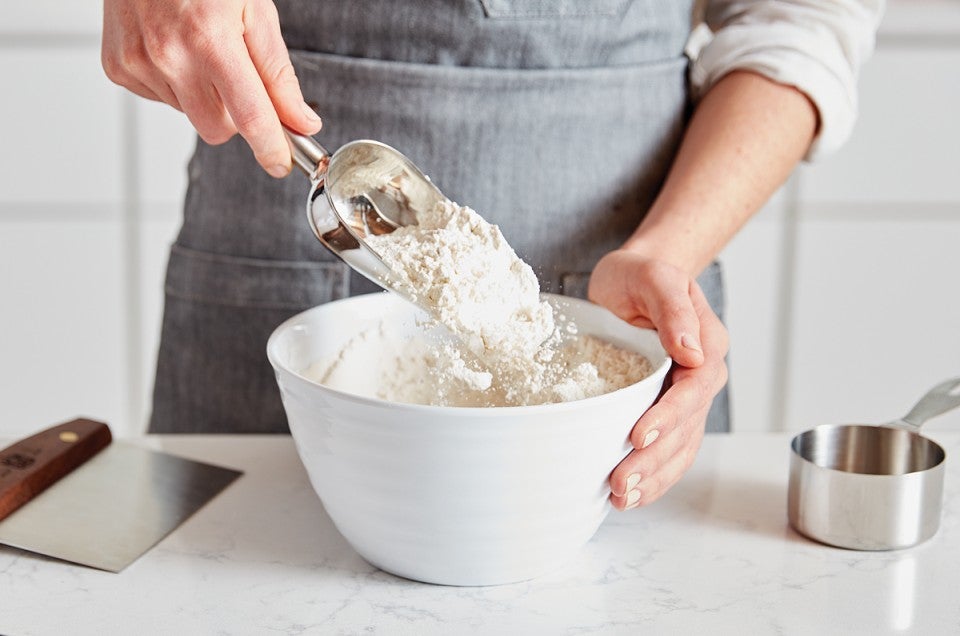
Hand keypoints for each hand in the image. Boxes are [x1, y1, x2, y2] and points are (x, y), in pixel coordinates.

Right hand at [102, 0, 321, 176]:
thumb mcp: (256, 12)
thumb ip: (279, 74)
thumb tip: (301, 122)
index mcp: (210, 41)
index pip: (249, 118)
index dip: (271, 148)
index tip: (281, 164)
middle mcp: (169, 56)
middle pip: (217, 129)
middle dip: (236, 117)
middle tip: (238, 81)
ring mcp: (138, 64)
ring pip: (190, 115)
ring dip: (203, 95)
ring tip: (199, 49)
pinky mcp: (118, 67)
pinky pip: (162, 100)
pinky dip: (175, 84)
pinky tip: (173, 49)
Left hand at [588, 250, 728, 508]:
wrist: (631, 280)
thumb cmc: (639, 276)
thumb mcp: (653, 277)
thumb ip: (673, 309)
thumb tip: (691, 350)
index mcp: (706, 344)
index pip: (693, 388)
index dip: (668, 416)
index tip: (638, 435)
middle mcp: (702, 376)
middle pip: (686, 427)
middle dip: (654, 459)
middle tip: (620, 481)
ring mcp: (687, 398)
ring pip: (680, 447)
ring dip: (654, 477)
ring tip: (622, 498)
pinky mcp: (667, 411)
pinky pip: (670, 451)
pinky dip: (654, 476)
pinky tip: (631, 496)